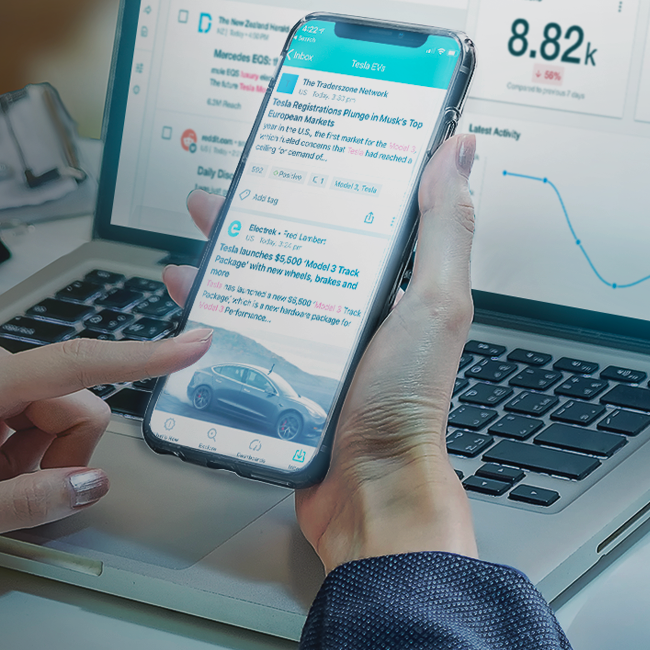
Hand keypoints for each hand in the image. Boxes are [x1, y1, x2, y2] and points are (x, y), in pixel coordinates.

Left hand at [0, 327, 211, 556]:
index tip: (195, 342)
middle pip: (63, 395)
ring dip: (23, 445)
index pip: (76, 364)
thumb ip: (26, 503)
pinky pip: (4, 392)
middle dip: (55, 447)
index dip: (143, 357)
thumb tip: (92, 484)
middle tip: (4, 490)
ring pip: (36, 398)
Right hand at [162, 134, 479, 572]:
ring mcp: (311, 350)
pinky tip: (189, 303)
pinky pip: (236, 338)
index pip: (354, 220)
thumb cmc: (408, 409)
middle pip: (294, 249)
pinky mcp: (277, 382)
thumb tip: (460, 151)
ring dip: (224, 261)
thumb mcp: (435, 304)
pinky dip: (208, 317)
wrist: (370, 498)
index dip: (322, 184)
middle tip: (223, 193)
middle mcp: (350, 316)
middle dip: (257, 217)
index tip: (295, 151)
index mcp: (392, 291)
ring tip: (196, 240)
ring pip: (258, 288)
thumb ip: (444, 229)